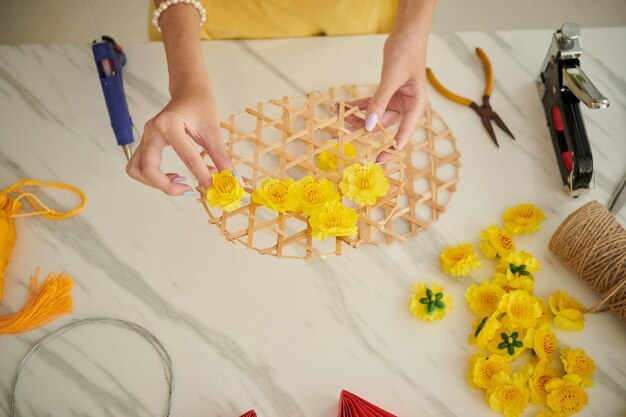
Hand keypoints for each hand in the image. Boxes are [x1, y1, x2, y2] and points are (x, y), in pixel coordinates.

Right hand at [126, 85, 233, 195]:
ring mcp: (145, 136)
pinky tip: (172, 176)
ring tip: (178, 182)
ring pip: (137, 169)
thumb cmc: (200, 105)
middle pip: (148, 169)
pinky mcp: (145, 142)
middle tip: (189, 189)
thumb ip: (221, 157)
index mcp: (169, 124)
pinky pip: (139, 165)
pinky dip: (151, 177)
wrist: (188, 90)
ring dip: (155, 183)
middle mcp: (152, 131)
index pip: (187, 158)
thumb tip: (232, 179)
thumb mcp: (213, 131)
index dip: (202, 177)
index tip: (212, 189)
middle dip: (167, 185)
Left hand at [348, 32, 427, 162]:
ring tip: (337, 115)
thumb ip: (380, 102)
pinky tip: (341, 105)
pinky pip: (369, 104)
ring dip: (355, 116)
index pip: (403, 135)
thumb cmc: (407, 53)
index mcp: (415, 107)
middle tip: (341, 129)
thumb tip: (369, 125)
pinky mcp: (386, 93)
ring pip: (373, 116)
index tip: (378, 161)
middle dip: (362, 127)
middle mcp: (406, 107)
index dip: (390, 150)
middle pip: (382, 125)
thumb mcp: (392, 79)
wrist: (407, 33)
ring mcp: (395, 101)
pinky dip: (356, 105)